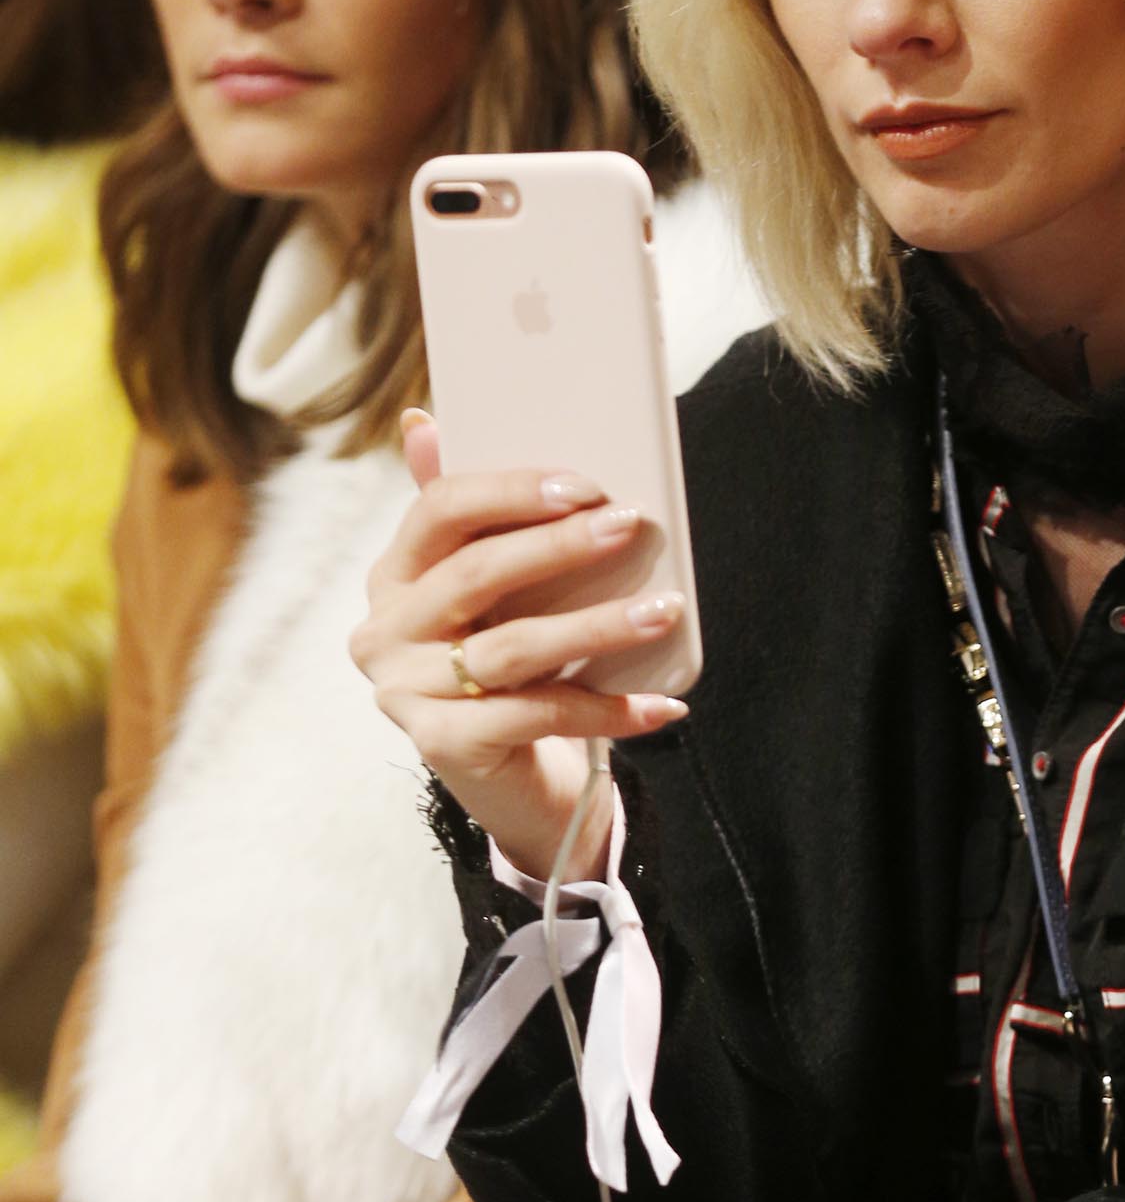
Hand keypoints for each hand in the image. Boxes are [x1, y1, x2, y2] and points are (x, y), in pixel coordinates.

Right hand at [349, 410, 687, 880]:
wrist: (512, 780)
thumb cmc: (510, 668)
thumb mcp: (497, 592)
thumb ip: (475, 518)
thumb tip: (423, 421)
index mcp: (394, 575)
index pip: (440, 510)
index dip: (511, 492)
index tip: (586, 486)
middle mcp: (385, 631)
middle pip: (475, 574)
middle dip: (560, 547)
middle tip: (630, 527)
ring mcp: (406, 693)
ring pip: (513, 647)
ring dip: (597, 626)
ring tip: (663, 611)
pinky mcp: (442, 746)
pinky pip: (537, 716)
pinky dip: (607, 709)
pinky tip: (660, 702)